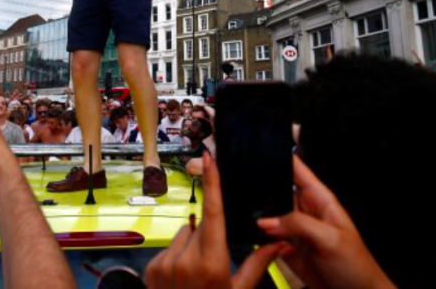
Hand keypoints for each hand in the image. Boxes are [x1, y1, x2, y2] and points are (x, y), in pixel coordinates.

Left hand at [145, 153, 279, 288]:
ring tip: (198, 274)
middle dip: (210, 235)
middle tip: (215, 262)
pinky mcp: (152, 269)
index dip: (213, 182)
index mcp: (212, 264)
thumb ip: (260, 264)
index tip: (210, 158)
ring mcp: (165, 264)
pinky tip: (183, 279)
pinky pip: (169, 249)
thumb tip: (282, 241)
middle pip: (200, 226)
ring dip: (192, 246)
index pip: (213, 213)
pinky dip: (177, 257)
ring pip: (183, 236)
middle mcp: (186, 261)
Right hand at [257, 157, 395, 288]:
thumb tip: (267, 220)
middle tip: (245, 189)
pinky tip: (253, 236)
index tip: (260, 149)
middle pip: (277, 189)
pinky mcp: (285, 248)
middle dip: (262, 188)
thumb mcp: (330, 240)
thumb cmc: (355, 266)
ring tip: (247, 214)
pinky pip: (265, 237)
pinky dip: (257, 236)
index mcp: (320, 200)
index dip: (281, 157)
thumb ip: (298, 225)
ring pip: (268, 214)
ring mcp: (294, 230)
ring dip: (258, 214)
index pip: (298, 170)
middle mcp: (304, 212)